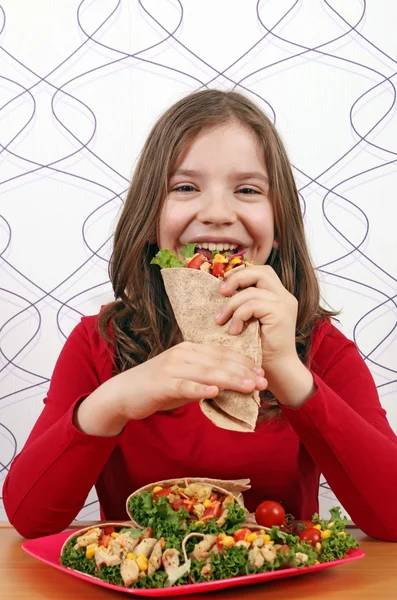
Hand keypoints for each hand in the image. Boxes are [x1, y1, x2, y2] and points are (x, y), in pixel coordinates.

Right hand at [115, 341, 267, 420]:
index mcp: (190, 349)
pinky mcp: (162, 384)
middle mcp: (182, 354)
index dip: (243, 362)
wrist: (123, 393)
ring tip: (249, 386)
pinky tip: (214, 392)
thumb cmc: (157, 387)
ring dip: (230, 380)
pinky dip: (199, 389)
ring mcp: (172, 368)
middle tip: (263, 381)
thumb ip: (206, 379)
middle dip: (243, 372)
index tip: (261, 372)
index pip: (222, 353)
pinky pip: (184, 386)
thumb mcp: (185, 379)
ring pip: (207, 373)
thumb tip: (232, 385)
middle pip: (218, 362)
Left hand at [216, 265, 297, 369]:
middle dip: (236, 279)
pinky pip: (253, 305)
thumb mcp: (249, 320)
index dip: (241, 273)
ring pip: (252, 291)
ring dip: (232, 304)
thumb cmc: (259, 348)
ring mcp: (284, 304)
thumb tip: (219, 289)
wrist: (276, 370)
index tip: (223, 287)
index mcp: (278, 295)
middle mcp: (284, 296)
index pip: (260, 271)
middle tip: (221, 292)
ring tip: (221, 320)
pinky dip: (239, 315)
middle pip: (261, 272)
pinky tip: (235, 330)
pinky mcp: (281, 313)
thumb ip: (243, 304)